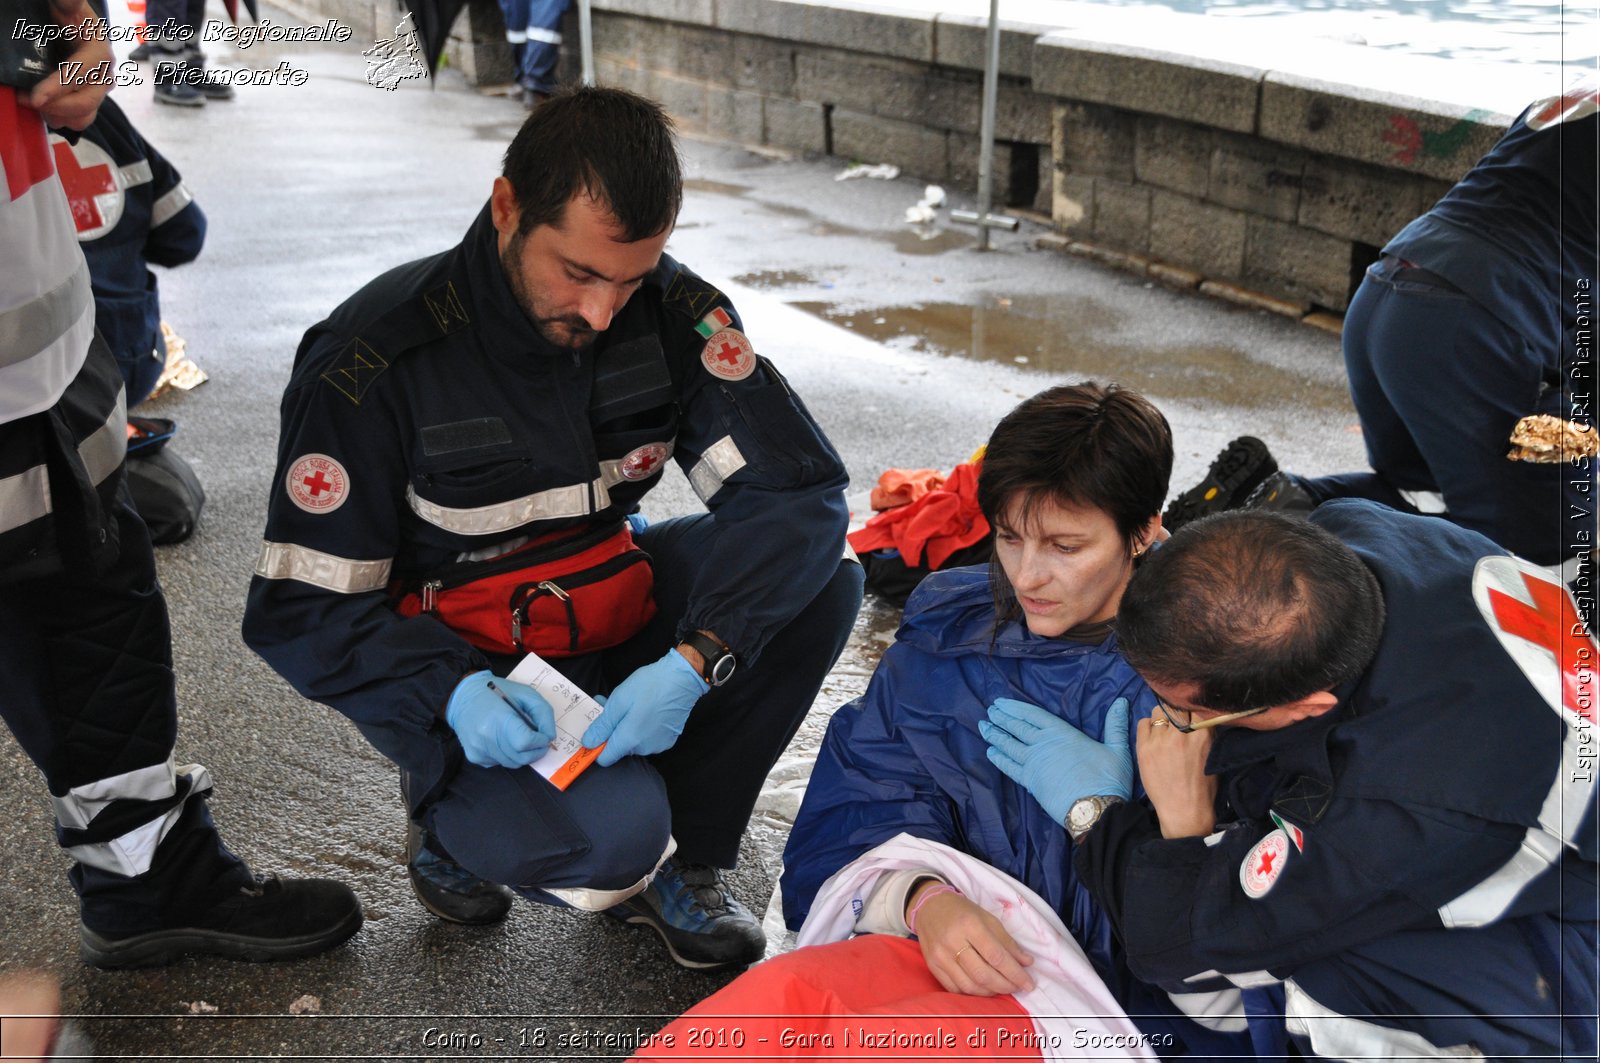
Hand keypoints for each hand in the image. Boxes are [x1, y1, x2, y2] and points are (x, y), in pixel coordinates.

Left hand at [28, 0, 112, 129]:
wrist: (71, 23)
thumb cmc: (67, 13)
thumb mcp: (66, 4)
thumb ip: (69, 1)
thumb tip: (70, 2)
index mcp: (99, 51)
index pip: (81, 73)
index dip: (58, 87)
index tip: (35, 98)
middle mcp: (104, 75)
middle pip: (86, 102)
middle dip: (56, 106)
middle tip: (25, 99)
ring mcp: (96, 90)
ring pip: (83, 117)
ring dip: (57, 114)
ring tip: (30, 102)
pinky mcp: (86, 99)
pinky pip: (76, 118)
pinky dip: (58, 116)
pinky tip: (39, 102)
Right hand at [445, 671, 556, 768]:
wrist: (462, 696)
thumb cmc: (496, 692)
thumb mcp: (526, 693)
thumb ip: (543, 714)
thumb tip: (549, 737)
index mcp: (499, 719)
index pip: (525, 742)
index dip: (540, 741)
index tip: (543, 735)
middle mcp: (486, 738)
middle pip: (521, 757)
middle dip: (536, 751)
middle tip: (538, 739)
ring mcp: (479, 750)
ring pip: (513, 763)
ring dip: (522, 753)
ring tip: (519, 736)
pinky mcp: (475, 757)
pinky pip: (500, 763)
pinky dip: (508, 755)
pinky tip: (503, 739)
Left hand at [582, 649, 706, 765]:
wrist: (683, 678)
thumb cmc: (650, 685)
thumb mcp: (619, 701)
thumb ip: (602, 726)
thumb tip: (588, 743)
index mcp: (629, 740)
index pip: (605, 759)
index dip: (598, 745)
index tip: (598, 729)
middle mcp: (644, 748)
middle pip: (620, 748)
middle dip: (613, 730)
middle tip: (612, 706)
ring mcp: (658, 745)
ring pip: (634, 742)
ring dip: (628, 727)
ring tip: (631, 704)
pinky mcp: (669, 739)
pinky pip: (648, 738)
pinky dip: (643, 727)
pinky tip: (647, 709)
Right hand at [909, 887, 1033, 996]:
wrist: (929, 907)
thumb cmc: (963, 911)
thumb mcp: (988, 919)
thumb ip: (1007, 942)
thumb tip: (1027, 963)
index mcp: (970, 925)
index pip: (996, 957)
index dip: (1015, 973)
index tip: (1029, 983)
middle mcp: (953, 942)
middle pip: (983, 974)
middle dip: (1005, 986)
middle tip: (1018, 988)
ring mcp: (940, 956)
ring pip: (970, 986)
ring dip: (991, 992)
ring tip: (1003, 988)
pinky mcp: (932, 966)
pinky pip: (955, 989)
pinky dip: (973, 993)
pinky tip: (984, 989)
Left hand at [981, 696, 1132, 824]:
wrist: (1094, 809)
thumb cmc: (1107, 778)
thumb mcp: (1116, 748)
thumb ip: (1115, 725)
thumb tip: (1122, 702)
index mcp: (1061, 733)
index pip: (1032, 715)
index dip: (1014, 707)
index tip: (1001, 702)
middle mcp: (1042, 744)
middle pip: (1017, 728)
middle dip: (1001, 718)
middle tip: (989, 712)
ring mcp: (1033, 763)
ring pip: (1009, 745)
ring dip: (995, 735)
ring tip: (983, 727)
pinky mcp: (1030, 782)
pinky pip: (1009, 767)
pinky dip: (998, 758)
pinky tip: (990, 752)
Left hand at [1137, 715, 1218, 837]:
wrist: (1184, 810)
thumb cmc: (1203, 786)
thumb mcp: (1213, 754)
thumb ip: (1206, 733)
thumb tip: (1198, 715)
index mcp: (1202, 733)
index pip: (1194, 706)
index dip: (1191, 710)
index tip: (1190, 715)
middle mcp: (1180, 733)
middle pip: (1174, 706)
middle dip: (1176, 712)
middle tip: (1177, 723)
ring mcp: (1160, 740)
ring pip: (1157, 712)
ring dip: (1162, 718)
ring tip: (1164, 731)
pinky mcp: (1144, 748)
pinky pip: (1143, 723)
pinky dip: (1148, 726)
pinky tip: (1153, 737)